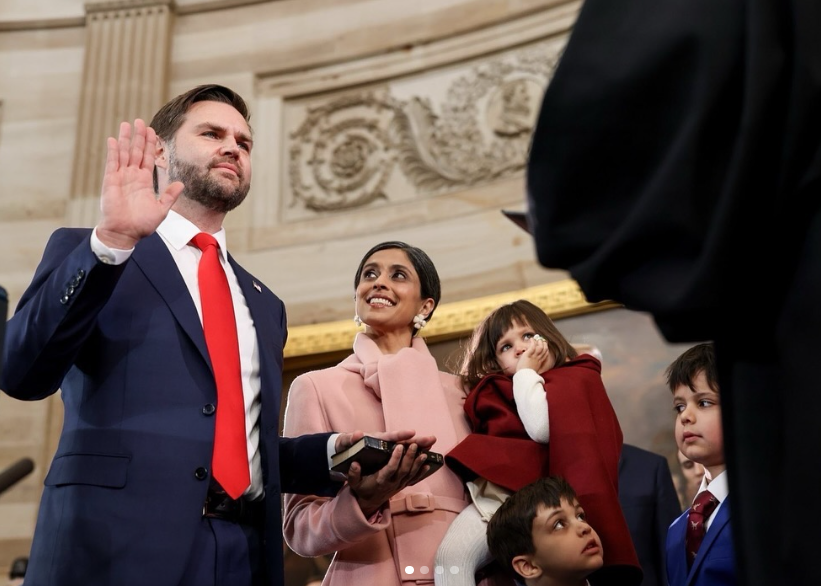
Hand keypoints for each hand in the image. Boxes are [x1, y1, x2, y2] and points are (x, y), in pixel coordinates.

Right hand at [96, 119, 183, 249]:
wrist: (125, 233)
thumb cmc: (142, 224)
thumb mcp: (161, 209)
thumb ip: (169, 195)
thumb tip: (181, 183)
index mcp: (144, 181)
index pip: (148, 158)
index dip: (150, 145)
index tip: (152, 131)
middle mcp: (132, 176)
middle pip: (137, 151)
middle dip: (139, 137)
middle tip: (140, 121)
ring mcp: (121, 177)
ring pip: (124, 153)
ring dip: (125, 139)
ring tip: (127, 124)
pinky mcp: (111, 181)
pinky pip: (112, 163)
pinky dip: (113, 151)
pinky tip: (113, 139)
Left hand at [333, 429, 435, 453]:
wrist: (347, 445)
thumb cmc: (347, 443)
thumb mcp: (346, 442)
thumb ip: (351, 438)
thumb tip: (357, 434)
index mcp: (377, 438)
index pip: (390, 436)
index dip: (401, 435)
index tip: (412, 432)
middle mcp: (385, 441)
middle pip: (403, 439)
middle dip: (417, 439)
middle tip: (432, 438)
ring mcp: (389, 446)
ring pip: (407, 445)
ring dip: (419, 445)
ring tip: (433, 444)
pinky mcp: (390, 452)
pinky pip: (405, 453)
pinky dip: (413, 454)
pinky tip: (425, 456)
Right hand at [346, 441, 433, 516]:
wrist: (369, 503)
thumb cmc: (362, 488)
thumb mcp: (354, 483)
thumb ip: (353, 474)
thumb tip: (354, 463)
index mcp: (381, 480)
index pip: (390, 469)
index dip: (396, 458)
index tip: (399, 446)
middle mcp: (392, 483)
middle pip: (404, 470)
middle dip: (410, 457)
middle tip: (414, 444)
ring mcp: (399, 485)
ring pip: (411, 474)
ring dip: (418, 463)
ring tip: (424, 453)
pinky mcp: (403, 485)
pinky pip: (414, 479)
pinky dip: (421, 473)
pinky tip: (427, 465)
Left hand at [517, 335, 554, 373]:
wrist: (524, 377)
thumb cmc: (526, 375)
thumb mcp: (532, 370)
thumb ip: (533, 366)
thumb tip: (531, 365)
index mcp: (539, 363)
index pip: (544, 355)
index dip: (546, 350)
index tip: (545, 346)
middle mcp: (538, 359)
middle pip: (544, 350)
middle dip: (544, 344)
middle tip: (543, 340)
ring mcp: (533, 357)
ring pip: (540, 347)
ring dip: (539, 342)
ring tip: (538, 338)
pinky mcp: (528, 355)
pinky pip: (532, 347)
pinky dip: (533, 342)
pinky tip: (531, 339)